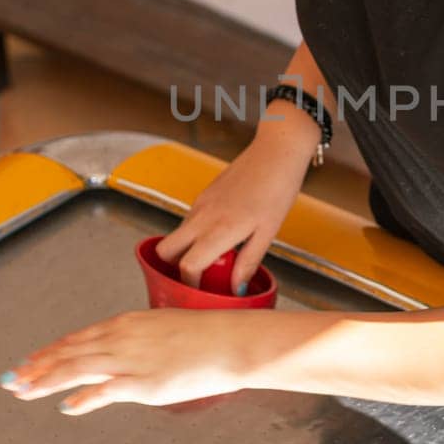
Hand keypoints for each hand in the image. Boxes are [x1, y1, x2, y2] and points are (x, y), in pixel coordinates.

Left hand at [0, 309, 248, 412]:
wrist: (232, 341)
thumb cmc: (206, 336)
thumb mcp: (164, 330)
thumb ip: (138, 343)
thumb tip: (121, 359)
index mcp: (127, 323)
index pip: (78, 338)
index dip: (51, 352)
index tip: (29, 361)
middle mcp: (123, 338)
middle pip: (70, 352)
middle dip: (38, 366)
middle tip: (11, 379)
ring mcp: (132, 360)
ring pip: (77, 368)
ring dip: (47, 380)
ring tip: (22, 391)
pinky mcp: (144, 382)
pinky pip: (105, 390)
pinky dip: (83, 398)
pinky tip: (66, 406)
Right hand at [156, 128, 309, 292]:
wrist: (276, 153)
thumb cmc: (277, 190)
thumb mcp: (267, 233)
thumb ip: (248, 262)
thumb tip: (236, 289)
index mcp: (219, 229)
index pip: (187, 265)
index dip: (190, 283)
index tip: (201, 290)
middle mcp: (202, 216)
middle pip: (166, 249)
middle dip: (172, 267)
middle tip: (196, 277)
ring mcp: (200, 203)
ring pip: (177, 234)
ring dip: (187, 249)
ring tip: (215, 257)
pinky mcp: (204, 195)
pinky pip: (189, 220)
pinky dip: (196, 234)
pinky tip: (221, 235)